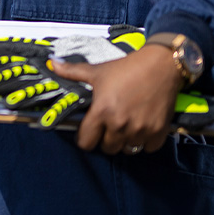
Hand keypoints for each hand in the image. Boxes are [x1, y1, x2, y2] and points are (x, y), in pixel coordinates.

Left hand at [48, 45, 181, 154]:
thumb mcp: (98, 71)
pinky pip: (148, 148)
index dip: (86, 137)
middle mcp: (120, 124)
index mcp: (102, 111)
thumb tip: (52, 64)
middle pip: (107, 149)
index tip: (90, 130)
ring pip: (127, 150)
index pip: (86, 142)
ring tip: (127, 126)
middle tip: (110, 126)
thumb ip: (72, 72)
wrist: (161, 65)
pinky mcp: (158, 132)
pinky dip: (145, 141)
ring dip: (126, 141)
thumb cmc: (127, 68)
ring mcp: (140, 130)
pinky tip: (143, 127)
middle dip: (106, 140)